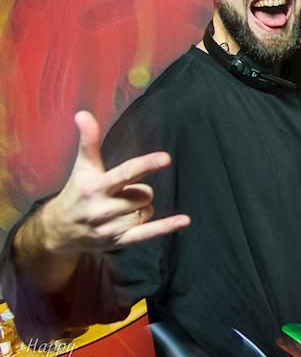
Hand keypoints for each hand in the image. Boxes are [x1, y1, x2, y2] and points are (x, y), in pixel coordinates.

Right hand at [41, 111, 190, 253]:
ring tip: (121, 207)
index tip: (166, 158)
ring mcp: (110, 227)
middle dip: (138, 191)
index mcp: (95, 187)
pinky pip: (147, 233)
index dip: (147, 164)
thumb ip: (88, 141)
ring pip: (147, 211)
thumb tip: (83, 114)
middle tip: (121, 194)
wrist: (58, 230)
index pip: (126, 173)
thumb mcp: (82, 167)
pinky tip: (185, 221)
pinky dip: (166, 227)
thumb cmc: (76, 192)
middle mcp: (102, 209)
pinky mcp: (118, 242)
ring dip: (141, 208)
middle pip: (143, 194)